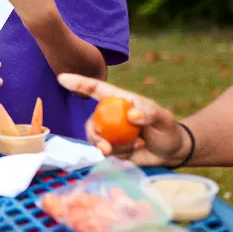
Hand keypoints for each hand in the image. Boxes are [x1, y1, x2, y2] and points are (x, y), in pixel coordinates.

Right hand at [57, 73, 191, 164]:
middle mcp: (110, 115)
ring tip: (134, 147)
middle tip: (106, 149)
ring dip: (111, 147)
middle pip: (91, 121)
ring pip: (95, 138)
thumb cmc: (167, 130)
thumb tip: (131, 114)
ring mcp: (109, 132)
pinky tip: (136, 149)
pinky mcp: (112, 148)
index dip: (79, 83)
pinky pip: (105, 151)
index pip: (96, 90)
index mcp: (119, 101)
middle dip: (94, 135)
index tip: (62, 78)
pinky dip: (120, 153)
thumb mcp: (163, 119)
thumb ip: (150, 113)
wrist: (171, 152)